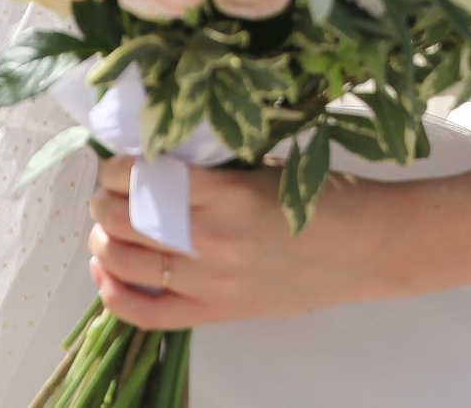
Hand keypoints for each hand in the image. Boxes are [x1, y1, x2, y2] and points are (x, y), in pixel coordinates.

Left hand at [86, 156, 388, 329]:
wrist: (367, 249)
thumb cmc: (324, 197)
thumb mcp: (266, 164)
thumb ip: (213, 167)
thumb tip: (157, 156)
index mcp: (228, 193)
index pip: (143, 178)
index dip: (116, 168)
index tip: (116, 160)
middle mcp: (213, 240)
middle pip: (124, 221)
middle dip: (103, 201)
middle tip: (107, 189)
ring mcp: (213, 282)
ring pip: (126, 263)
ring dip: (103, 240)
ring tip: (105, 225)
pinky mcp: (218, 313)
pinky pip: (147, 313)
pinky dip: (114, 294)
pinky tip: (106, 272)